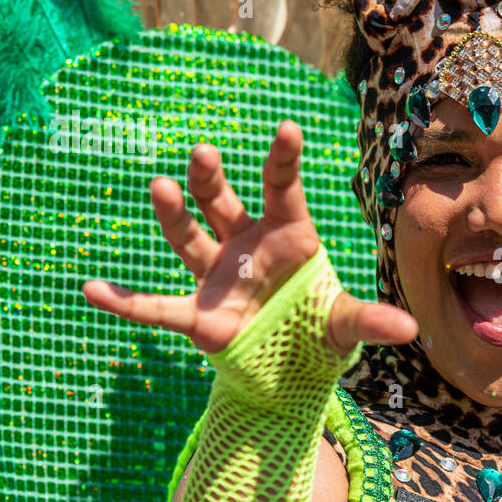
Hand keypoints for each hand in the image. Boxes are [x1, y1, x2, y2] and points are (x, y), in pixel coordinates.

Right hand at [82, 120, 416, 356]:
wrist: (289, 374)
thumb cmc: (319, 334)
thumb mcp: (344, 328)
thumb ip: (368, 323)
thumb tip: (409, 330)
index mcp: (289, 237)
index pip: (283, 188)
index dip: (284, 160)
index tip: (288, 127)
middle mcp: (246, 246)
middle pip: (224, 202)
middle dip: (212, 178)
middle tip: (203, 152)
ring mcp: (216, 277)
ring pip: (189, 237)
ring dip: (174, 215)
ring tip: (160, 186)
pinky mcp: (198, 316)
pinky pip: (156, 307)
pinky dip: (125, 301)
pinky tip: (92, 288)